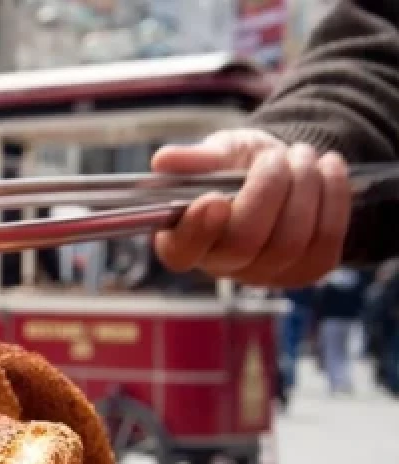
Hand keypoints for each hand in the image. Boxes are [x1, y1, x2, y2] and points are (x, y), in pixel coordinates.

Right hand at [150, 128, 351, 286]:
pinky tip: (329, 168)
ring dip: (304, 187)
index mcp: (184, 239)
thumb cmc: (238, 165)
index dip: (197, 230)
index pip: (182, 251)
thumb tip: (163, 161)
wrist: (282, 171)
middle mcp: (220, 266)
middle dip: (268, 189)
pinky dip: (333, 197)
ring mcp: (263, 274)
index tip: (213, 198)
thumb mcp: (217, 154)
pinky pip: (326, 240)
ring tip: (302, 155)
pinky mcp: (304, 272)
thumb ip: (195, 160)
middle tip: (276, 155)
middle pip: (244, 242)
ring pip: (290, 241)